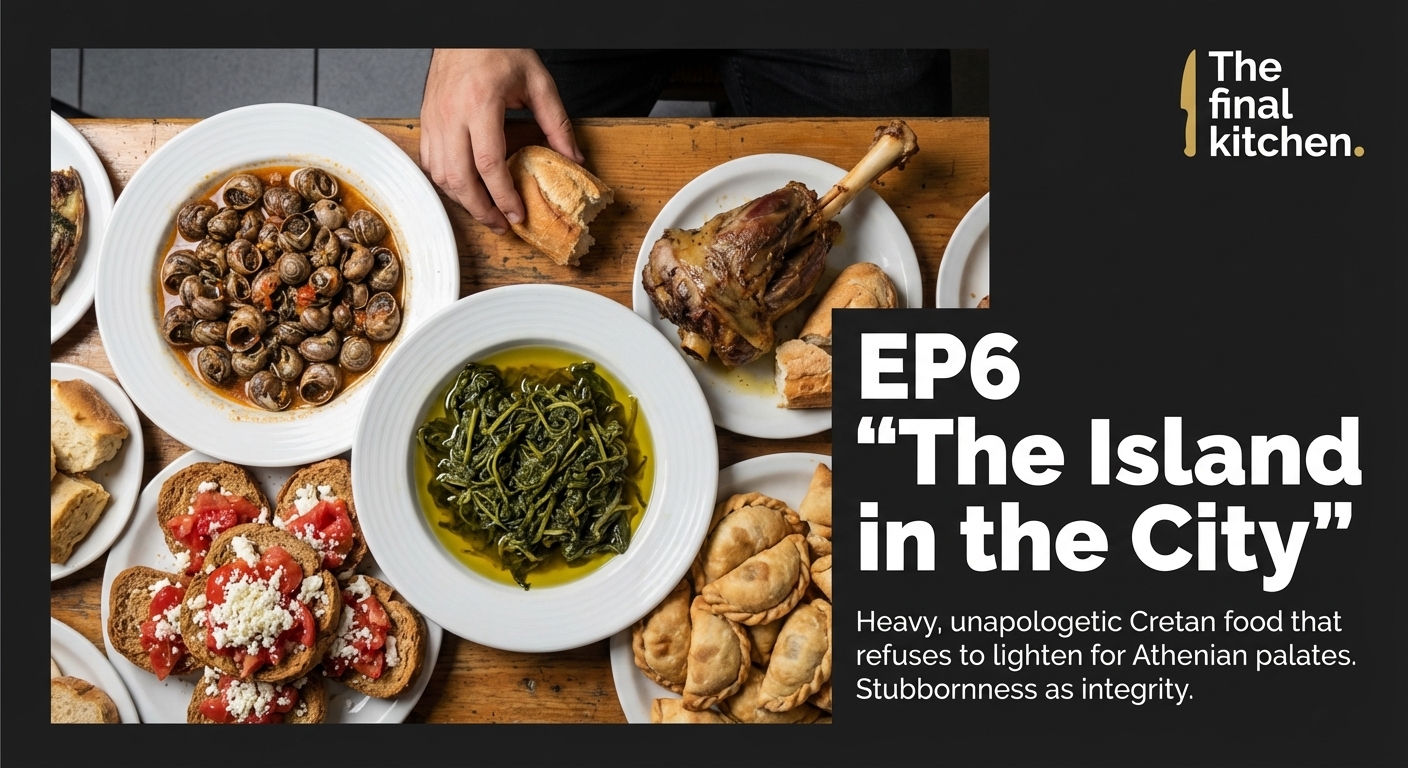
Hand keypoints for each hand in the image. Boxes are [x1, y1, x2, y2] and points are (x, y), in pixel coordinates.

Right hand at [419, 49, 583, 233]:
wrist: (465, 30)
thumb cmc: (498, 49)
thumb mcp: (538, 82)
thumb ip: (557, 123)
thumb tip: (574, 158)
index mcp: (480, 103)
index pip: (488, 163)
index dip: (502, 196)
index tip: (516, 215)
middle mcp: (451, 114)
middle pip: (459, 178)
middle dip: (480, 209)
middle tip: (500, 225)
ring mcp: (434, 118)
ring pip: (440, 174)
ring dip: (462, 200)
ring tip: (485, 212)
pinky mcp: (426, 120)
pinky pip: (430, 162)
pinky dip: (446, 182)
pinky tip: (464, 189)